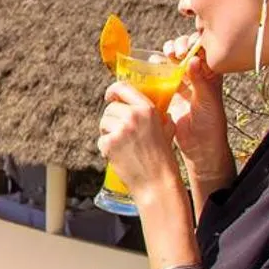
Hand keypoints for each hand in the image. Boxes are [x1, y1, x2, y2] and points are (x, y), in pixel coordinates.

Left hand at [98, 80, 184, 206]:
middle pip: (110, 108)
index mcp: (147, 109)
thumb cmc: (163, 158)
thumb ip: (160, 117)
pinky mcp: (109, 144)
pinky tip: (119, 156)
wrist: (156, 181)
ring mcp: (120, 129)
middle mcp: (133, 116)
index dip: (112, 90)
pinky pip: (101, 140)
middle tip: (122, 135)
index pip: (122, 87)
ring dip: (108, 133)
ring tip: (122, 146)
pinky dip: (106, 149)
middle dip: (112, 120)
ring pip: (103, 123)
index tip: (110, 96)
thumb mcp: (167, 130)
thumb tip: (158, 111)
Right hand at [161, 33, 229, 176]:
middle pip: (185, 52)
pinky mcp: (169, 94)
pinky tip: (153, 70)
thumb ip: (200, 80)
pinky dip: (156, 71)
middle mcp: (197, 76)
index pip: (202, 50)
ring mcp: (182, 85)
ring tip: (163, 58)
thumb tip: (193, 59)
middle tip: (174, 53)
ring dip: (166, 56)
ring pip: (173, 62)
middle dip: (178, 46)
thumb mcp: (207, 100)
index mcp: (211, 75)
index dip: (193, 44)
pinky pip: (162, 77)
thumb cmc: (211, 124)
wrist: (200, 146)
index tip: (185, 50)